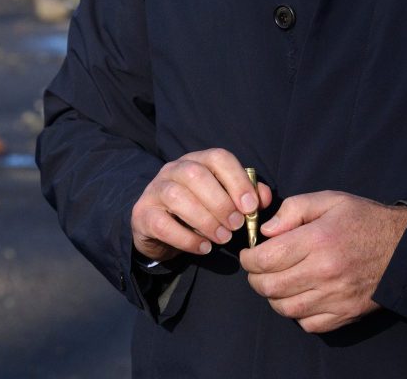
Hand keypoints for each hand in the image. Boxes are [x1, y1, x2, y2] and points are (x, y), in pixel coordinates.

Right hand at [131, 148, 272, 262]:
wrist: (158, 228)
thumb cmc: (198, 211)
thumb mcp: (223, 201)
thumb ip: (246, 197)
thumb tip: (263, 197)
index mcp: (197, 160)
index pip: (218, 158)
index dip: (237, 180)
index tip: (251, 207)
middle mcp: (173, 169)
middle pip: (195, 174)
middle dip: (221, 202)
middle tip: (236, 226)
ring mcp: (155, 190)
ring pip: (177, 196)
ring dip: (205, 220)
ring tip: (222, 239)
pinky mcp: (143, 214)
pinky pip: (162, 224)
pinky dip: (186, 238)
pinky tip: (203, 248)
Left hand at [240, 191, 406, 333]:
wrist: (406, 248)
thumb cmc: (364, 220)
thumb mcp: (329, 200)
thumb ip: (293, 210)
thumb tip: (266, 231)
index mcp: (318, 240)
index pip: (266, 259)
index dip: (250, 259)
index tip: (250, 254)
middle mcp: (325, 272)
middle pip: (270, 287)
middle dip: (256, 279)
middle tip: (258, 270)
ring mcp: (336, 297)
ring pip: (285, 309)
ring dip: (274, 297)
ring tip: (278, 282)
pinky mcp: (346, 314)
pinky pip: (308, 324)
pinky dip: (298, 315)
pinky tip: (301, 297)